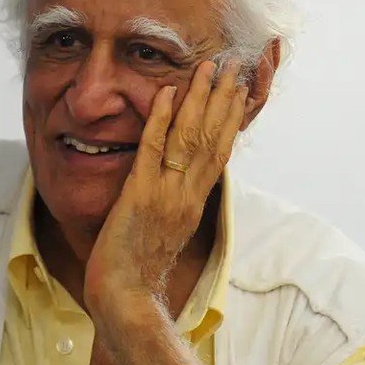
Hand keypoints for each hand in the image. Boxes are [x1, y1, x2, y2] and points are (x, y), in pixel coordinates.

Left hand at [83, 58, 247, 318]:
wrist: (125, 299)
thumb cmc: (140, 270)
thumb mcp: (168, 231)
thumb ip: (177, 202)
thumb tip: (182, 182)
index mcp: (195, 201)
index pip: (220, 150)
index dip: (230, 117)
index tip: (239, 88)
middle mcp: (187, 193)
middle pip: (211, 137)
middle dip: (223, 98)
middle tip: (232, 65)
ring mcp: (166, 193)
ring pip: (188, 138)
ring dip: (199, 99)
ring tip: (208, 68)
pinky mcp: (139, 195)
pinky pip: (152, 150)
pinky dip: (160, 120)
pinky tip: (166, 94)